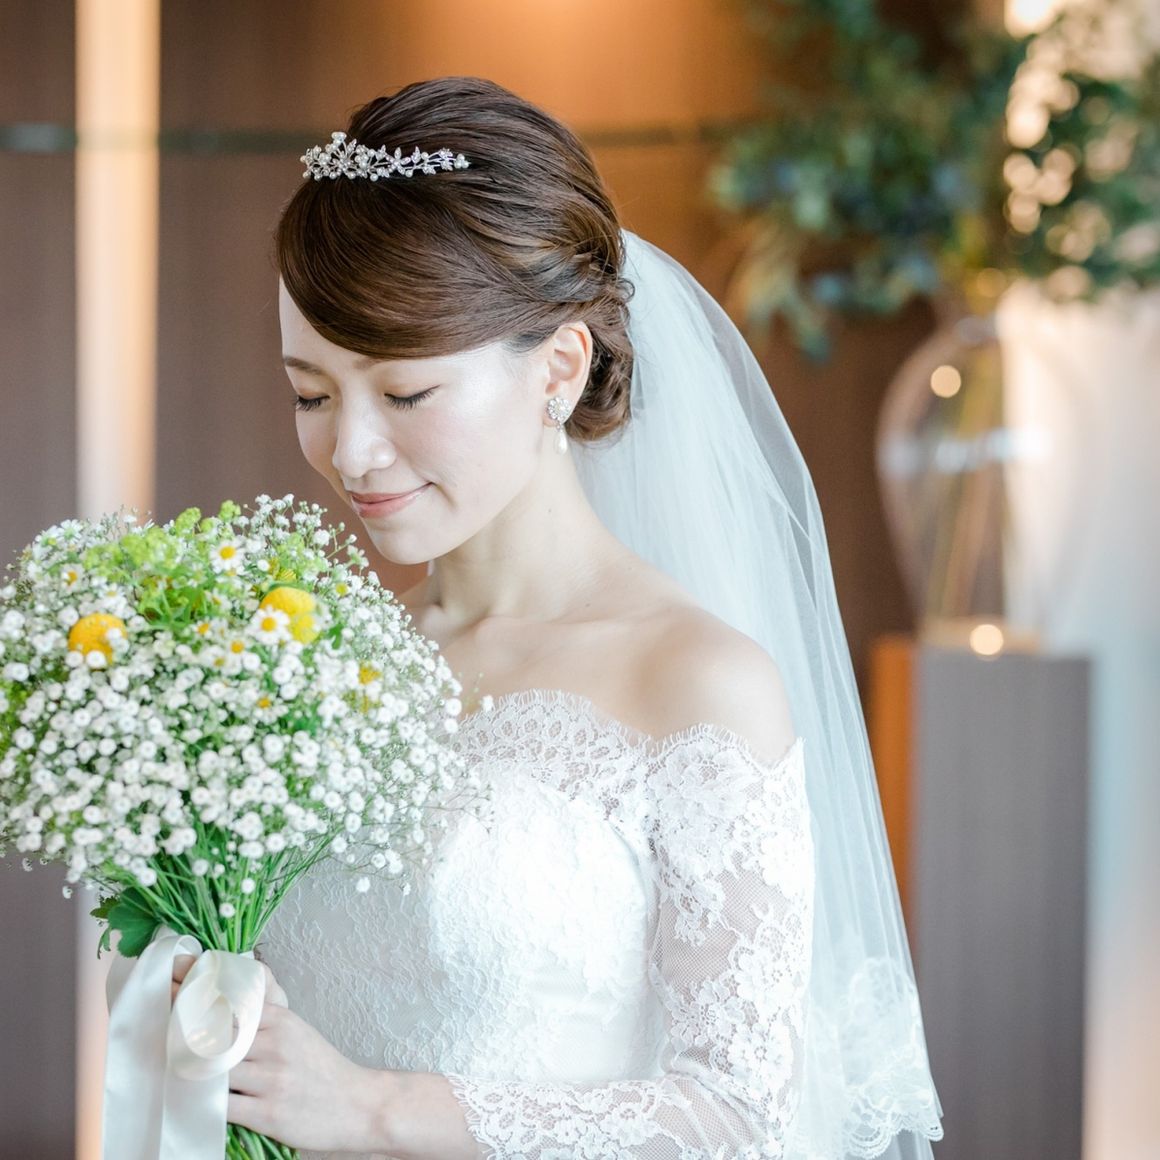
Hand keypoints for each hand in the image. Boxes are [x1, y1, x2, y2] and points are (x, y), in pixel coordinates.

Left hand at [171, 952, 386, 1152]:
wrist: (357, 1105)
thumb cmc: (321, 1069)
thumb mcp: (297, 1030)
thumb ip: (267, 1009)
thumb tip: (242, 979)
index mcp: (280, 1019)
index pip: (229, 999)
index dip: (195, 989)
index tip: (169, 980)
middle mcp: (274, 1042)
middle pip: (214, 1030)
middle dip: (180, 1024)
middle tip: (155, 1020)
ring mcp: (270, 1077)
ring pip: (214, 1067)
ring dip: (187, 1067)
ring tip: (164, 1063)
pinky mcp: (267, 1112)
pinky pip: (221, 1105)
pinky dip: (201, 1103)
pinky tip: (188, 1100)